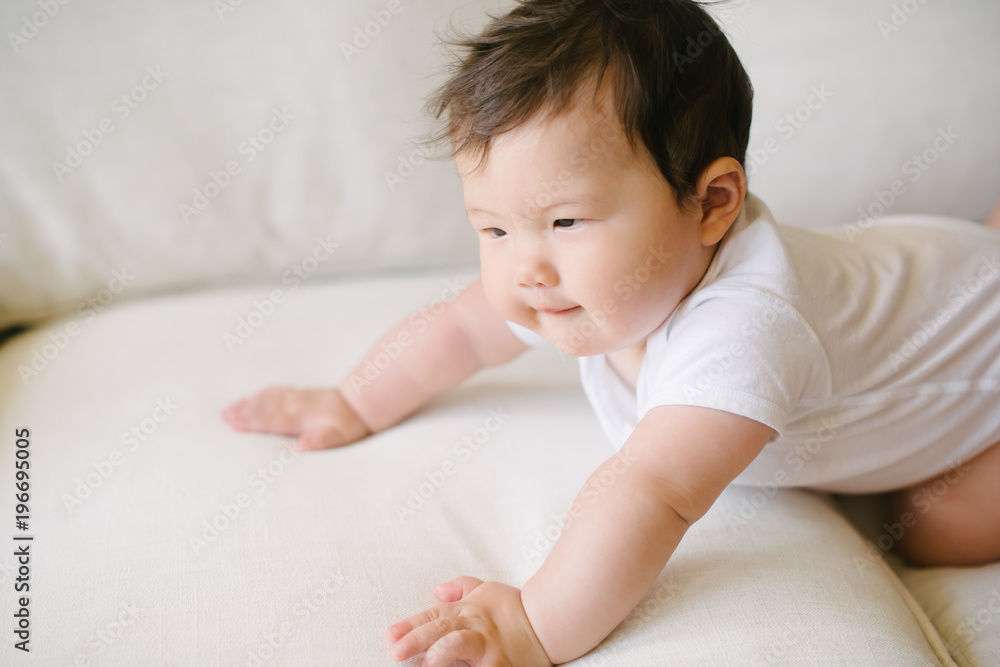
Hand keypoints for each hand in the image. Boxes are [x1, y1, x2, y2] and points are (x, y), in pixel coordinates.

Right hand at [220, 387, 370, 450]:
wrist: (362, 404)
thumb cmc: (350, 426)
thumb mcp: (339, 438)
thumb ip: (321, 441)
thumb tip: (301, 445)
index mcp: (300, 418)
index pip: (270, 421)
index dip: (250, 422)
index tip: (231, 424)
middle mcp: (295, 405)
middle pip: (263, 408)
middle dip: (241, 412)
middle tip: (221, 415)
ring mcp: (297, 398)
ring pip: (267, 399)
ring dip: (247, 403)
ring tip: (229, 407)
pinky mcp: (301, 394)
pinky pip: (278, 392)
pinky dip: (263, 394)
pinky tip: (255, 395)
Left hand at [387, 576, 552, 666]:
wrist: (552, 621)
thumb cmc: (516, 608)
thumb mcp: (488, 590)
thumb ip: (461, 588)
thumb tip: (437, 590)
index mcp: (469, 609)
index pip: (434, 616)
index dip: (410, 626)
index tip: (390, 635)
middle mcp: (476, 627)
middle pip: (441, 630)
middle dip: (417, 640)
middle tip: (395, 651)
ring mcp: (489, 648)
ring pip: (459, 646)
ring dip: (439, 655)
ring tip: (424, 664)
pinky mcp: (502, 666)